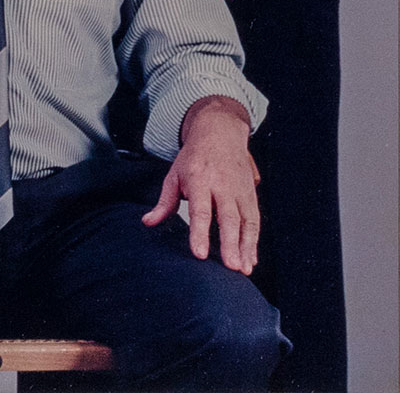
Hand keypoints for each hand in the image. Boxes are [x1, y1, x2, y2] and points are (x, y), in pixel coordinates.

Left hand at [144, 96, 259, 272]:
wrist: (220, 133)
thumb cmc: (194, 158)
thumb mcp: (173, 175)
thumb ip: (164, 202)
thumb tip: (148, 222)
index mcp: (199, 181)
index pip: (200, 211)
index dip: (200, 233)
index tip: (200, 254)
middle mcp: (222, 187)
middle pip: (228, 219)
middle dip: (230, 244)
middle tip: (231, 267)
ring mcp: (240, 191)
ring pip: (246, 222)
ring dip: (247, 247)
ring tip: (244, 270)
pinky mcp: (252, 196)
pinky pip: (255, 221)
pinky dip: (254, 241)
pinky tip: (251, 260)